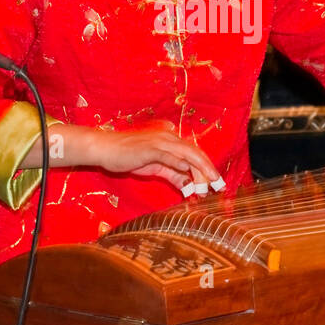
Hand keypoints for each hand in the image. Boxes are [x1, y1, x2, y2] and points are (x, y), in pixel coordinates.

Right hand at [72, 122, 222, 194]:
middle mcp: (168, 138)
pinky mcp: (149, 147)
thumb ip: (173, 174)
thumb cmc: (128, 157)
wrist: (105, 149)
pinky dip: (178, 161)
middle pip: (194, 153)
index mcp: (170, 141)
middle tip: (219, 185)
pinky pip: (167, 154)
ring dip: (199, 168)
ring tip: (209, 182)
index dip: (207, 168)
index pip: (194, 154)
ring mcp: (159, 141)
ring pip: (185, 153)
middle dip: (208, 169)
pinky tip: (186, 170)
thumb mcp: (155, 168)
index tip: (216, 183)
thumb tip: (189, 186)